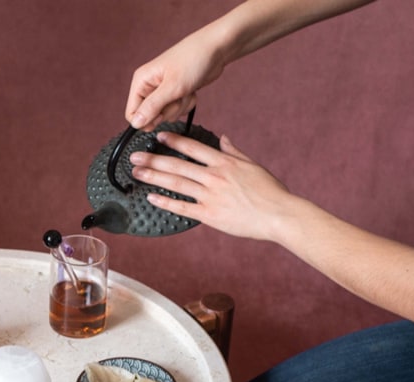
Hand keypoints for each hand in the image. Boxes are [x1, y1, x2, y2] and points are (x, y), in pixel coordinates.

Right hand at [124, 30, 225, 130]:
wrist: (216, 48)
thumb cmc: (193, 59)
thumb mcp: (171, 87)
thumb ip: (152, 107)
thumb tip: (135, 124)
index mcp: (141, 81)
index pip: (132, 114)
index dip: (146, 120)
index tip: (160, 115)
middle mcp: (149, 86)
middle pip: (150, 117)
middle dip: (167, 111)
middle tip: (176, 96)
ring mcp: (163, 91)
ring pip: (165, 115)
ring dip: (178, 107)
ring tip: (185, 90)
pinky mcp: (175, 94)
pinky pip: (177, 111)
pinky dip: (186, 104)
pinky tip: (190, 90)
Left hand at [128, 132, 292, 240]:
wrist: (278, 214)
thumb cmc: (269, 191)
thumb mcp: (252, 165)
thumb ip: (234, 152)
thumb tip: (223, 139)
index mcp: (225, 163)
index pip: (193, 147)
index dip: (174, 141)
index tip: (158, 136)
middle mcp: (214, 176)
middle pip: (178, 165)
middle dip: (154, 159)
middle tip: (135, 156)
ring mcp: (210, 195)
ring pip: (176, 183)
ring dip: (154, 176)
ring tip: (137, 172)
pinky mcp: (209, 214)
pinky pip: (182, 207)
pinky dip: (165, 202)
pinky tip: (151, 197)